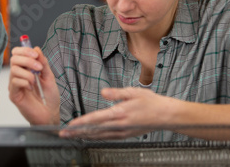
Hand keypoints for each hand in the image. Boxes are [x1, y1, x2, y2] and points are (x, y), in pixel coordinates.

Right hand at [9, 46, 59, 124]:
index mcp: (26, 69)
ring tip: (36, 80)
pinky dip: (25, 82)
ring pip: (14, 70)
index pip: (18, 54)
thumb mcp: (49, 76)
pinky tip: (31, 88)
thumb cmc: (49, 97)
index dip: (24, 50)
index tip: (35, 54)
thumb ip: (43, 63)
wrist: (50, 114)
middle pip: (14, 59)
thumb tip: (36, 49)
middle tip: (38, 67)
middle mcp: (18, 75)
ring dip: (28, 72)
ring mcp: (15, 85)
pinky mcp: (14, 95)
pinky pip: (15, 82)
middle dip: (27, 60)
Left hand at [60, 87, 177, 138]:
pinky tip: (89, 137)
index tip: (70, 125)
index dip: (82, 122)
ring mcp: (122, 132)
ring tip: (72, 136)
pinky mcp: (125, 135)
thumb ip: (116, 93)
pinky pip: (107, 138)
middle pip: (94, 130)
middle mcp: (120, 125)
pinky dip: (95, 138)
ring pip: (99, 136)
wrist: (166, 116)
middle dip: (77, 132)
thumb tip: (103, 92)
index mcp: (120, 113)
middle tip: (63, 134)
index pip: (96, 119)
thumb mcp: (134, 92)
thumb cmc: (151, 102)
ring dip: (84, 136)